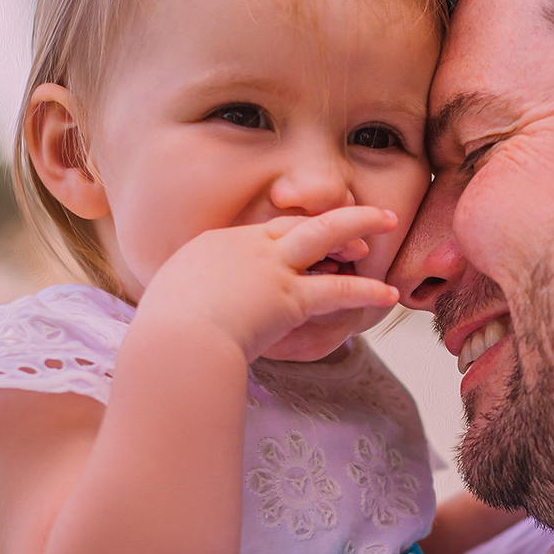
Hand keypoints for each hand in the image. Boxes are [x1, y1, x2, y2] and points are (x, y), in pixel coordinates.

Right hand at [135, 206, 399, 363]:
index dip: (289, 233)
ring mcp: (270, 267)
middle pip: (296, 221)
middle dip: (330, 216)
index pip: (259, 233)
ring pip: (325, 235)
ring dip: (360, 225)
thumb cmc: (163, 335)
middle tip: (362, 213)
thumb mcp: (166, 308)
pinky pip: (338, 290)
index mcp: (213, 247)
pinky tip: (389, 293)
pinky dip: (366, 290)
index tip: (307, 236)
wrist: (175, 341)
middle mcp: (245, 247)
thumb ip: (183, 305)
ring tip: (390, 221)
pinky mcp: (290, 296)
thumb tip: (178, 323)